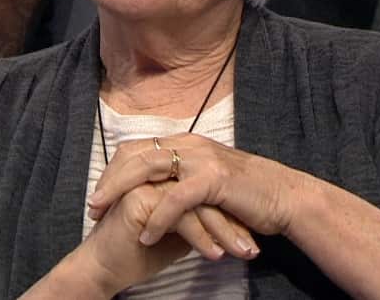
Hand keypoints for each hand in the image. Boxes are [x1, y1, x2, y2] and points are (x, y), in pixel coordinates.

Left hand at [87, 134, 305, 246]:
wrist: (287, 198)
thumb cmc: (250, 196)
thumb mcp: (210, 182)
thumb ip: (185, 182)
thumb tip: (160, 191)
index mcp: (188, 144)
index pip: (139, 148)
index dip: (115, 170)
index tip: (100, 194)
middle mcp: (191, 144)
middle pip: (136, 154)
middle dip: (110, 180)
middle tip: (92, 206)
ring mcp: (202, 159)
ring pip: (149, 167)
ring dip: (121, 191)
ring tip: (105, 215)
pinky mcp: (214, 179)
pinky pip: (175, 198)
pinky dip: (158, 218)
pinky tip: (146, 236)